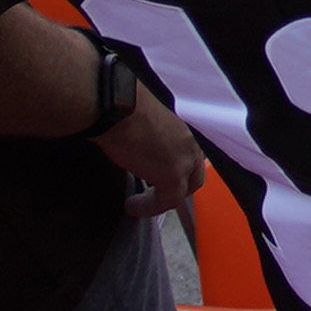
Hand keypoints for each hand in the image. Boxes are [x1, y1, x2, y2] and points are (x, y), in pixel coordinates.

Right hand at [96, 75, 204, 218]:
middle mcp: (191, 141)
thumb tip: (138, 139)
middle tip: (156, 195)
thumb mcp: (143, 116)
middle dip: (177, 188)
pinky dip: (149, 208)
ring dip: (163, 198)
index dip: (179, 168)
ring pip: (183, 189)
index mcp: (185, 124)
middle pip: (194, 175)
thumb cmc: (121, 103)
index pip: (191, 153)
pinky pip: (167, 201)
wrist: (116, 105)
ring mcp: (185, 158)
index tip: (160, 176)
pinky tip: (133, 207)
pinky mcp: (172, 175)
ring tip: (142, 203)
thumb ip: (150, 131)